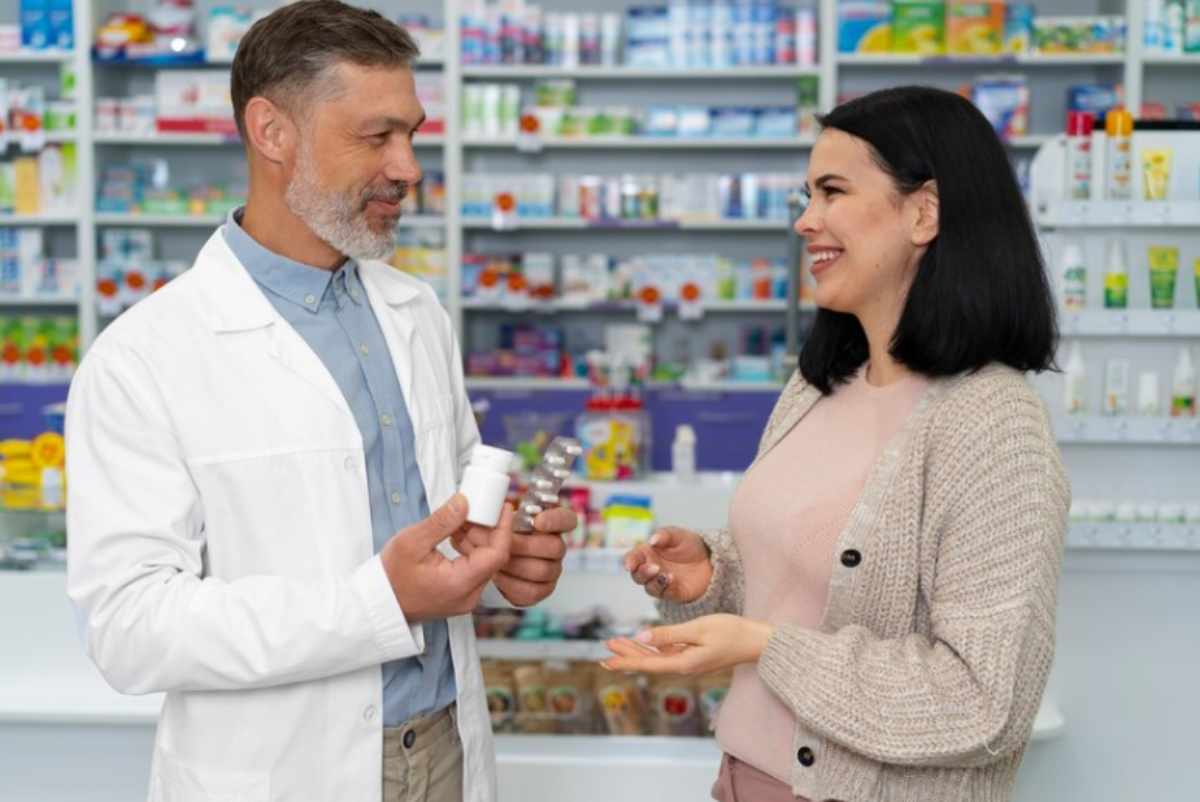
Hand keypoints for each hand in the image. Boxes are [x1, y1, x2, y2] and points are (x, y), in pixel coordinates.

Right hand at [381, 494, 511, 623]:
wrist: (379, 603)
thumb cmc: (390, 577)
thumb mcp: (412, 542)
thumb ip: (442, 521)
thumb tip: (464, 502)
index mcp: (460, 584)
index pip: (498, 554)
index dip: (504, 527)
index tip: (504, 507)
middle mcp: (469, 596)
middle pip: (493, 557)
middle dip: (487, 529)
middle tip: (475, 508)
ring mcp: (466, 598)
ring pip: (485, 562)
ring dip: (477, 538)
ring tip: (459, 520)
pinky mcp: (461, 595)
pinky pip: (475, 569)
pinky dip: (470, 549)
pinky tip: (455, 535)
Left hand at [452, 505, 576, 607]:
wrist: (477, 563)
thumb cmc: (485, 535)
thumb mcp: (479, 520)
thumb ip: (479, 512)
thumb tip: (464, 504)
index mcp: (547, 524)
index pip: (567, 519)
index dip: (556, 520)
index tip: (537, 520)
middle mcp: (554, 546)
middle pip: (555, 547)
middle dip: (525, 546)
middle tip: (504, 546)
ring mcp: (550, 569)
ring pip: (543, 570)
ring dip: (516, 566)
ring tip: (494, 562)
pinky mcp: (540, 590)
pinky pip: (533, 592)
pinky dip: (512, 585)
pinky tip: (498, 578)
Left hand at [602, 614, 773, 674]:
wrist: (759, 642)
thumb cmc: (732, 632)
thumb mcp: (699, 629)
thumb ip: (669, 634)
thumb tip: (641, 637)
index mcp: (684, 663)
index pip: (647, 664)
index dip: (624, 661)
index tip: (605, 662)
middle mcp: (685, 667)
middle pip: (649, 662)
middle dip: (626, 654)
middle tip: (605, 647)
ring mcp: (691, 662)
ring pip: (657, 657)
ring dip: (638, 649)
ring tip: (618, 642)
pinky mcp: (697, 656)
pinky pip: (669, 653)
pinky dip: (654, 647)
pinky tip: (646, 641)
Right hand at [623, 526, 713, 603]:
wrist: (709, 560)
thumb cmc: (689, 545)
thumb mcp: (679, 535)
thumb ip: (665, 535)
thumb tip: (652, 540)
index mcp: (647, 553)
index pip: (632, 558)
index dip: (629, 561)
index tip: (630, 565)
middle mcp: (651, 569)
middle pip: (637, 575)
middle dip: (642, 573)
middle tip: (654, 568)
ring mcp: (660, 582)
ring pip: (649, 587)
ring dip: (655, 582)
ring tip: (666, 575)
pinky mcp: (672, 592)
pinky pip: (665, 593)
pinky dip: (666, 588)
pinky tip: (672, 579)